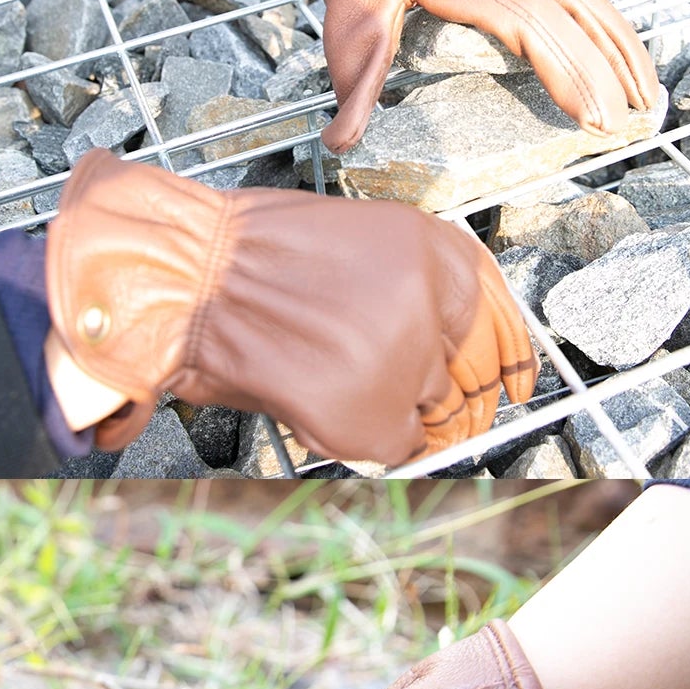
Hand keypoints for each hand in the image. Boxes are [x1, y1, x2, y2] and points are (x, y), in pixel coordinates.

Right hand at [46, 151, 535, 465]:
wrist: (181, 280)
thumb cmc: (237, 255)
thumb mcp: (350, 241)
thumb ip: (404, 284)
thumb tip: (434, 335)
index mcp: (431, 249)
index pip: (498, 314)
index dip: (503, 353)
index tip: (509, 378)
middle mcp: (429, 302)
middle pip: (465, 367)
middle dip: (440, 389)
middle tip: (411, 397)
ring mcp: (402, 362)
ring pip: (431, 409)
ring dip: (393, 410)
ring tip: (335, 386)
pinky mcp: (370, 416)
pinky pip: (397, 446)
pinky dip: (365, 440)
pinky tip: (325, 408)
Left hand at [210, 0, 658, 151]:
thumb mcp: (352, 18)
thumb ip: (357, 84)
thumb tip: (339, 144)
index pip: (544, 36)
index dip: (575, 78)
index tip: (601, 120)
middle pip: (583, 16)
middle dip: (616, 68)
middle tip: (643, 115)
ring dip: (618, 37)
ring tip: (646, 81)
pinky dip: (594, 10)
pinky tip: (600, 32)